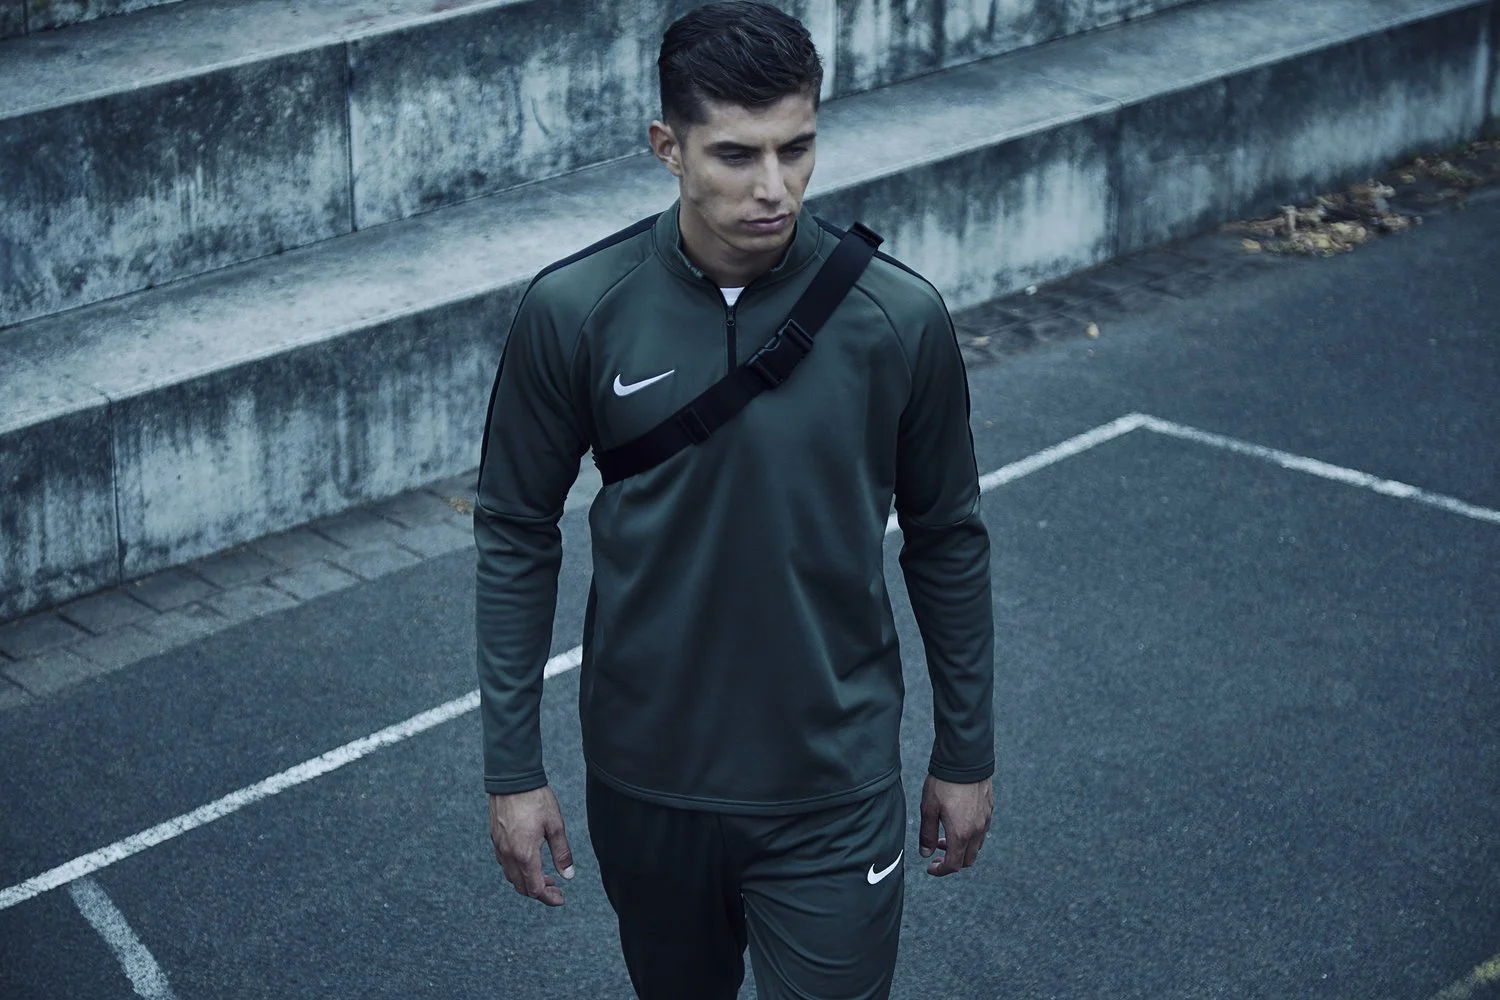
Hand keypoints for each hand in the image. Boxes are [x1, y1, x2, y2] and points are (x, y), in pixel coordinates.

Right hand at [488, 786, 574, 905]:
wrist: (511, 780)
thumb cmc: (535, 799)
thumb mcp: (555, 826)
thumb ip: (562, 853)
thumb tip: (568, 875)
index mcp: (525, 855)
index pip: (535, 889)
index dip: (549, 898)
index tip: (561, 899)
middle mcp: (508, 856)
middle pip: (522, 887)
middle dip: (540, 892)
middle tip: (556, 888)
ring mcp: (499, 848)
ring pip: (511, 877)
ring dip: (528, 881)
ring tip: (545, 876)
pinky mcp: (495, 839)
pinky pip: (504, 864)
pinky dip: (517, 870)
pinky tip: (529, 861)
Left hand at [918, 774, 993, 875]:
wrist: (965, 760)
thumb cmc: (944, 783)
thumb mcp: (928, 809)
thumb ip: (927, 834)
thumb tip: (925, 853)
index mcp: (960, 834)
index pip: (953, 865)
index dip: (941, 870)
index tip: (931, 867)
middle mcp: (977, 831)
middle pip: (968, 859)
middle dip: (952, 861)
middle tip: (937, 852)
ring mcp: (985, 821)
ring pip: (976, 846)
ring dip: (962, 848)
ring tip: (945, 836)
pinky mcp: (989, 809)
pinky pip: (982, 831)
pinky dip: (970, 836)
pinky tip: (958, 822)